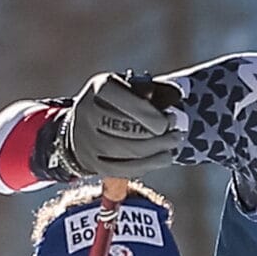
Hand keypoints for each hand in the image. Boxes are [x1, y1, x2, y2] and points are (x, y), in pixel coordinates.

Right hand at [60, 72, 182, 177]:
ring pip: (131, 152)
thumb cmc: (113, 102)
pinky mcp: (94, 165)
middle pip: (131, 130)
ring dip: (159, 149)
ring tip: (174, 143)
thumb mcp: (127, 86)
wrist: (80, 128)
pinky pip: (126, 169)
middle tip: (177, 133)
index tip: (171, 119)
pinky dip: (150, 164)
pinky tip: (165, 157)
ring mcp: (89, 142)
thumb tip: (175, 95)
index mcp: (99, 88)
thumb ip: (150, 89)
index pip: (130, 104)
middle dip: (160, 134)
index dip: (154, 115)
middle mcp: (88, 114)